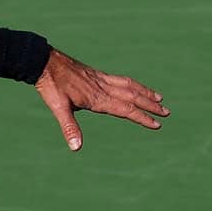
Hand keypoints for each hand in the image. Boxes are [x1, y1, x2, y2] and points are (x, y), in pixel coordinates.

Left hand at [35, 50, 168, 150]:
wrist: (44, 62)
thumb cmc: (51, 86)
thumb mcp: (58, 108)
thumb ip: (69, 127)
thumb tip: (76, 148)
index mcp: (98, 98)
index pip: (126, 109)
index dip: (142, 118)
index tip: (157, 124)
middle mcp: (103, 87)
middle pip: (133, 97)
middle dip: (150, 106)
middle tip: (167, 112)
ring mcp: (101, 79)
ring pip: (129, 86)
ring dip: (145, 93)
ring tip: (159, 98)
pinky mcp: (96, 74)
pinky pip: (120, 79)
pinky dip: (131, 84)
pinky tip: (132, 86)